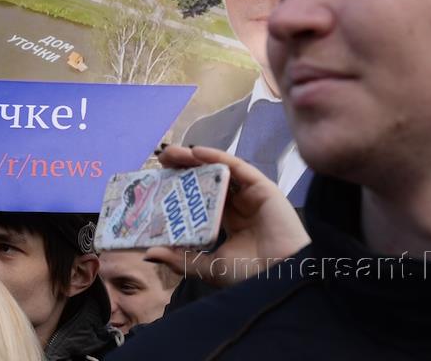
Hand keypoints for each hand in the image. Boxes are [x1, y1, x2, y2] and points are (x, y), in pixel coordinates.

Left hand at [144, 145, 309, 287]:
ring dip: (195, 159)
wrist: (281, 279)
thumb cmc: (249, 275)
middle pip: (207, 181)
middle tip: (161, 158)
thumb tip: (149, 253)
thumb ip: (181, 258)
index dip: (180, 189)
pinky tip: (197, 152)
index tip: (158, 182)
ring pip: (220, 171)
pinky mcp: (262, 187)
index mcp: (228, 225)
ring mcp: (251, 196)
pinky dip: (217, 157)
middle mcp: (238, 207)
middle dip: (183, 168)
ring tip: (171, 153)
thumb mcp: (208, 267)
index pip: (200, 201)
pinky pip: (237, 168)